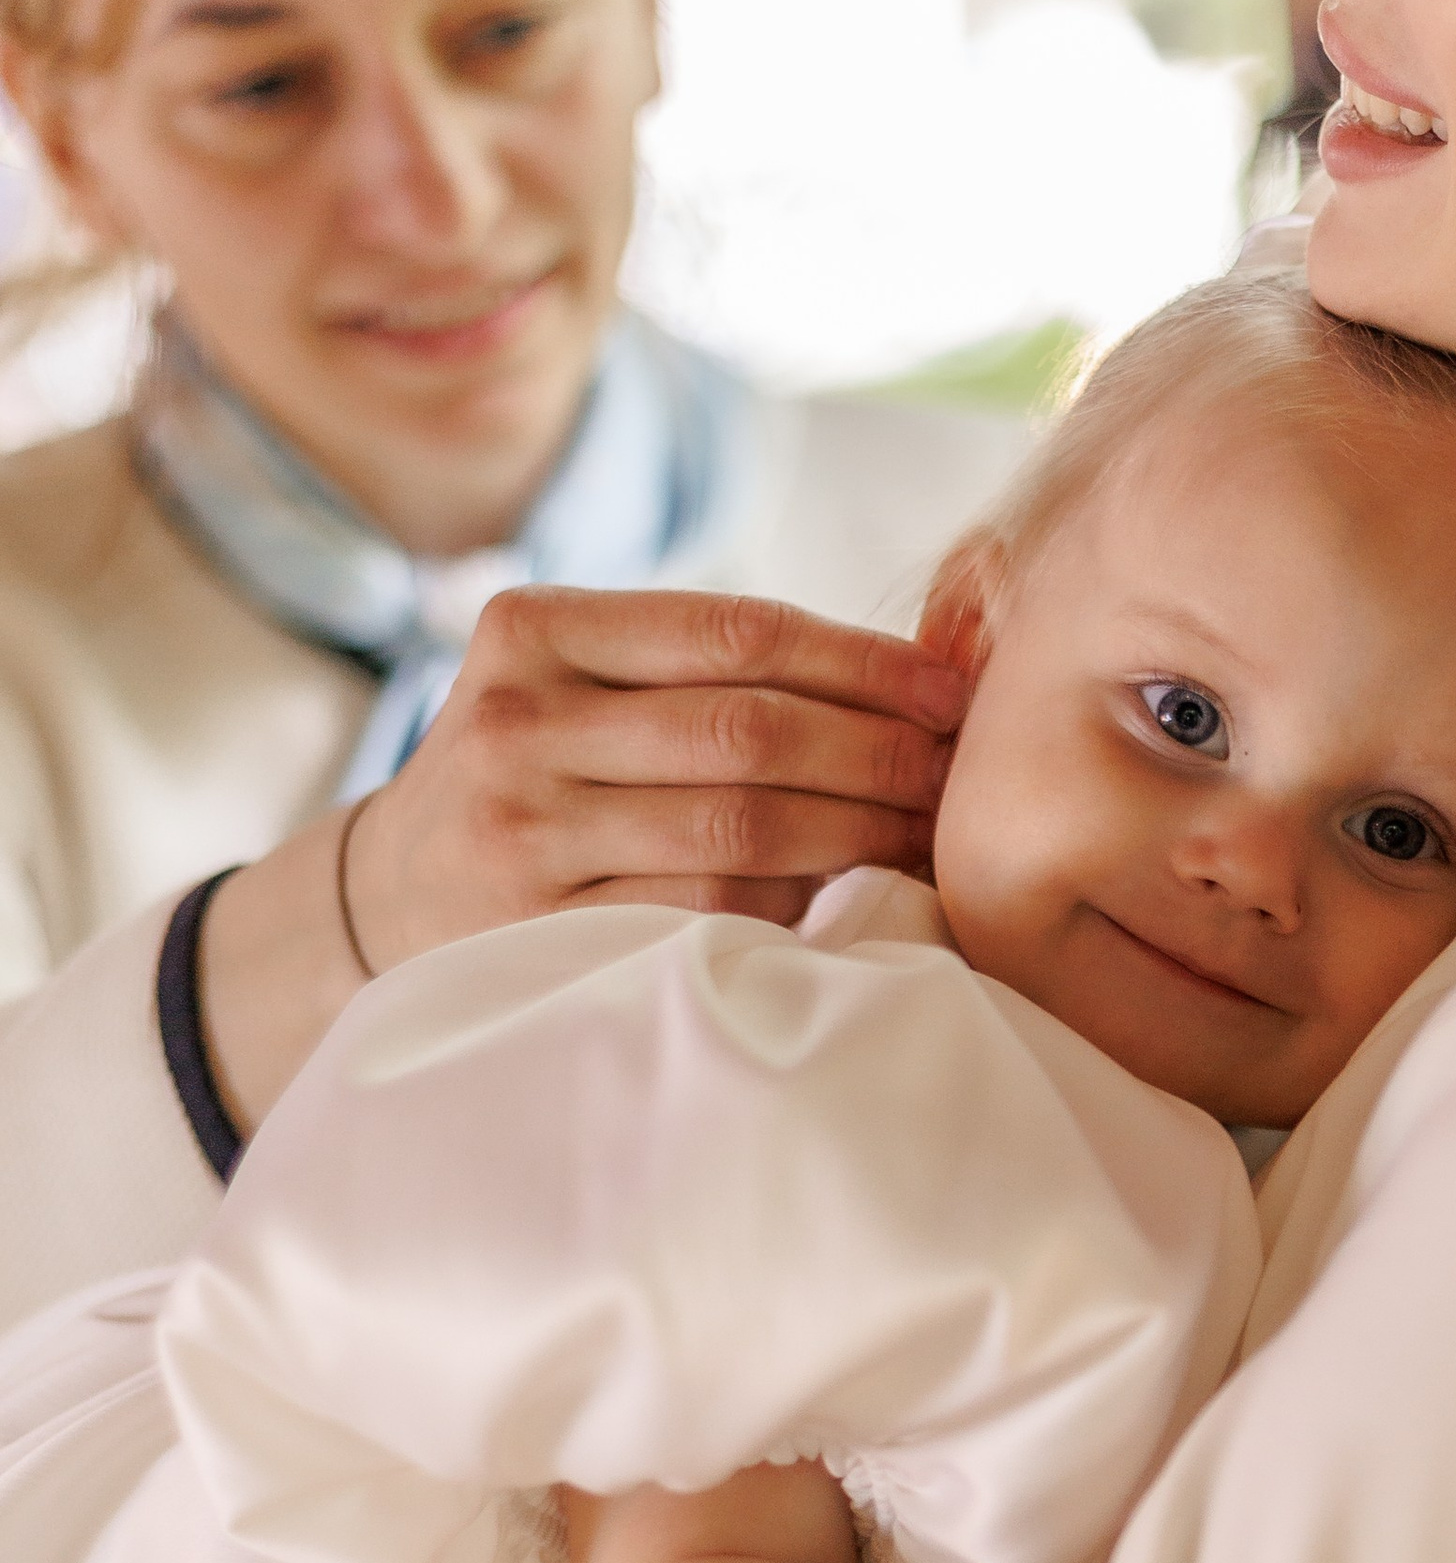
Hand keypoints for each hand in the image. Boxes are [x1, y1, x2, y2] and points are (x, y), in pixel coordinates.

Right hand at [347, 583, 970, 965]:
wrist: (391, 895)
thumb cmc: (531, 776)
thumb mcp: (570, 686)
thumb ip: (694, 668)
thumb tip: (910, 674)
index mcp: (535, 631)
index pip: (735, 631)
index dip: (862, 660)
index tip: (949, 689)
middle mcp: (519, 722)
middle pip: (749, 729)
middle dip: (878, 750)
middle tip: (957, 770)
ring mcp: (524, 832)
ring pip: (741, 825)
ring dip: (861, 831)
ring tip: (928, 833)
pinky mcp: (543, 930)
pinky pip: (711, 911)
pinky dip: (802, 901)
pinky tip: (857, 895)